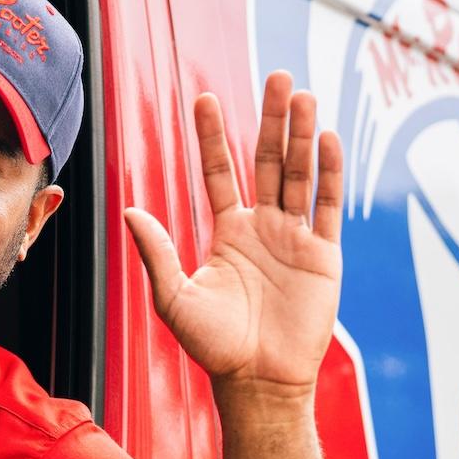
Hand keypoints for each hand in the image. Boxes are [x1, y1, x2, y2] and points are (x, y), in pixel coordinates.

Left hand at [124, 71, 342, 397]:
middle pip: (268, 161)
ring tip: (301, 95)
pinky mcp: (323, 256)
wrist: (259, 381)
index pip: (220, 172)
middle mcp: (263, 228)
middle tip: (276, 77)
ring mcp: (296, 239)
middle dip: (271, 120)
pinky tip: (325, 140)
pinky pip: (327, 207)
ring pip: (300, 175)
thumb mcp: (175, 298)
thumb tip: (129, 211)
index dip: (213, 136)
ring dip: (300, 135)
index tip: (205, 97)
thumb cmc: (214, 347)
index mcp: (228, 232)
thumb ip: (156, 252)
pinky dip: (328, 173)